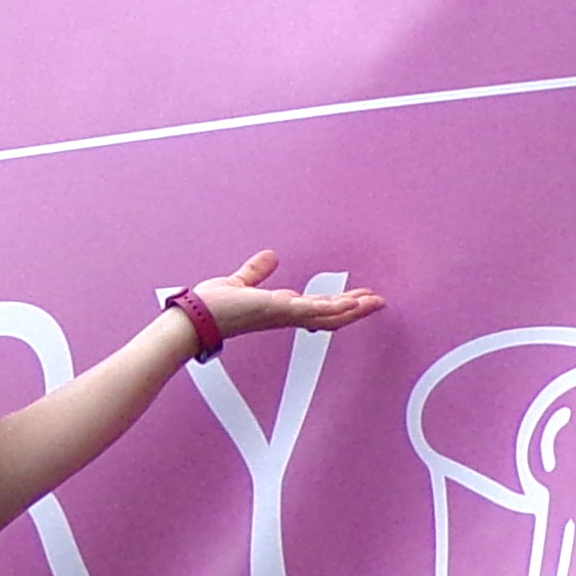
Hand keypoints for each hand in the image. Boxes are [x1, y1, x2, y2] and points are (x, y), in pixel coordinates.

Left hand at [179, 248, 385, 345]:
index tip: (356, 298)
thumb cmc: (213, 307)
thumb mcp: (241, 282)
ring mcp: (286, 315)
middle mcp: (287, 315)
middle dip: (355, 308)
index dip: (338, 303)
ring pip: (329, 316)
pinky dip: (335, 308)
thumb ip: (256, 271)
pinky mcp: (281, 311)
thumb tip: (269, 257)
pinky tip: (352, 303)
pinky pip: (315, 312)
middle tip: (378, 301)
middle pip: (330, 315)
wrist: (197, 318)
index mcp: (281, 309)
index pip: (317, 308)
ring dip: (353, 309)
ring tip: (375, 302)